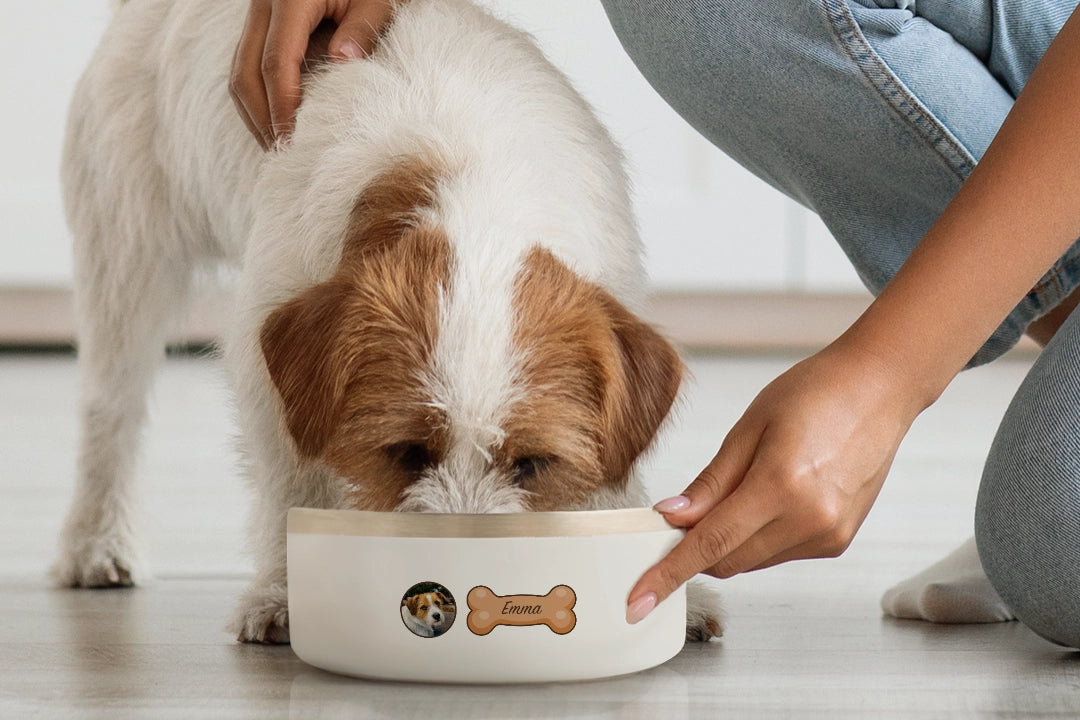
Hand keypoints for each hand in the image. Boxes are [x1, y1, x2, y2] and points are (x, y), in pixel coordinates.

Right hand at [230, 0, 396, 148]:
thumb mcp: (378, 0)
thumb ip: (362, 28)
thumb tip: (342, 62)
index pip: (276, 62)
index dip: (282, 105)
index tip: (292, 139)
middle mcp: (263, 5)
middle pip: (246, 72)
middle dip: (262, 118)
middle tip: (282, 154)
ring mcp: (257, 15)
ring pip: (239, 72)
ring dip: (255, 113)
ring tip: (278, 148)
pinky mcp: (261, 26)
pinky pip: (247, 67)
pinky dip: (258, 99)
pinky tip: (276, 124)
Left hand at [625, 342, 922, 623]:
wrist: (878, 388)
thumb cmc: (816, 393)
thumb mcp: (749, 428)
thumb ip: (710, 483)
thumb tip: (671, 518)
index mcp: (781, 486)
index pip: (709, 544)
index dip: (668, 574)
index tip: (640, 598)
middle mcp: (810, 520)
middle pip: (727, 562)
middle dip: (696, 547)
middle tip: (685, 512)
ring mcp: (829, 535)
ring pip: (751, 562)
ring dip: (731, 540)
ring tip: (748, 484)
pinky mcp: (838, 541)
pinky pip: (778, 554)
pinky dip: (759, 537)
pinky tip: (774, 494)